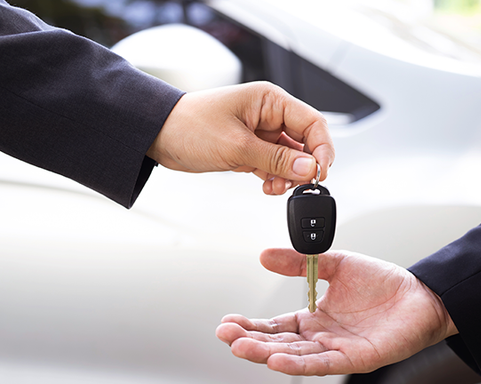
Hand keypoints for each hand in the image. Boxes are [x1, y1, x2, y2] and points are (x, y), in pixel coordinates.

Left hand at [147, 82, 334, 194]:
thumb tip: (309, 168)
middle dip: (304, 166)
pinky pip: (274, 165)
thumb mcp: (237, 145)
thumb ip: (277, 158)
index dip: (322, 149)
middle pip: (305, 142)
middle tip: (299, 184)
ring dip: (288, 175)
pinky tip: (267, 186)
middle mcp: (269, 114)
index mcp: (270, 100)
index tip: (321, 173)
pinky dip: (275, 178)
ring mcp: (260, 133)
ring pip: (291, 157)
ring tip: (276, 186)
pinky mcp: (250, 149)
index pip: (312, 123)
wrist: (158, 135)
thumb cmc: (189, 126)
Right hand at [216, 249, 457, 374]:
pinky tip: (277, 361)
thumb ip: (301, 262)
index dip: (251, 325)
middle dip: (251, 342)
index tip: (227, 322)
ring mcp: (337, 350)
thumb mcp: (336, 263)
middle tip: (226, 337)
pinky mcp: (356, 359)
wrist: (421, 293)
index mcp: (315, 318)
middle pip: (279, 344)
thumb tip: (264, 256)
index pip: (276, 326)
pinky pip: (324, 364)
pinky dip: (299, 365)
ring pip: (296, 357)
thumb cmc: (383, 282)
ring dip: (268, 354)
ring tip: (243, 348)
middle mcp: (322, 337)